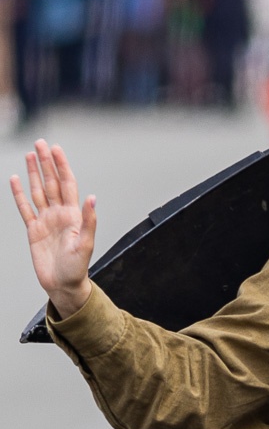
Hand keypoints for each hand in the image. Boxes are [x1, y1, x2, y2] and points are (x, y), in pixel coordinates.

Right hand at [11, 140, 96, 317]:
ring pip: (38, 191)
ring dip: (34, 173)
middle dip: (46, 163)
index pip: (66, 184)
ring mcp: (45, 220)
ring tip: (30, 155)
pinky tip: (16, 180)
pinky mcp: (33, 230)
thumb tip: (93, 198)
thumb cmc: (77, 267)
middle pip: (51, 182)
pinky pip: (24, 208)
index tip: (56, 149)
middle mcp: (59, 213)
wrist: (62, 284)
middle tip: (40, 143)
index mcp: (73, 214)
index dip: (61, 166)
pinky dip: (19, 193)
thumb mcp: (85, 244)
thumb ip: (89, 221)